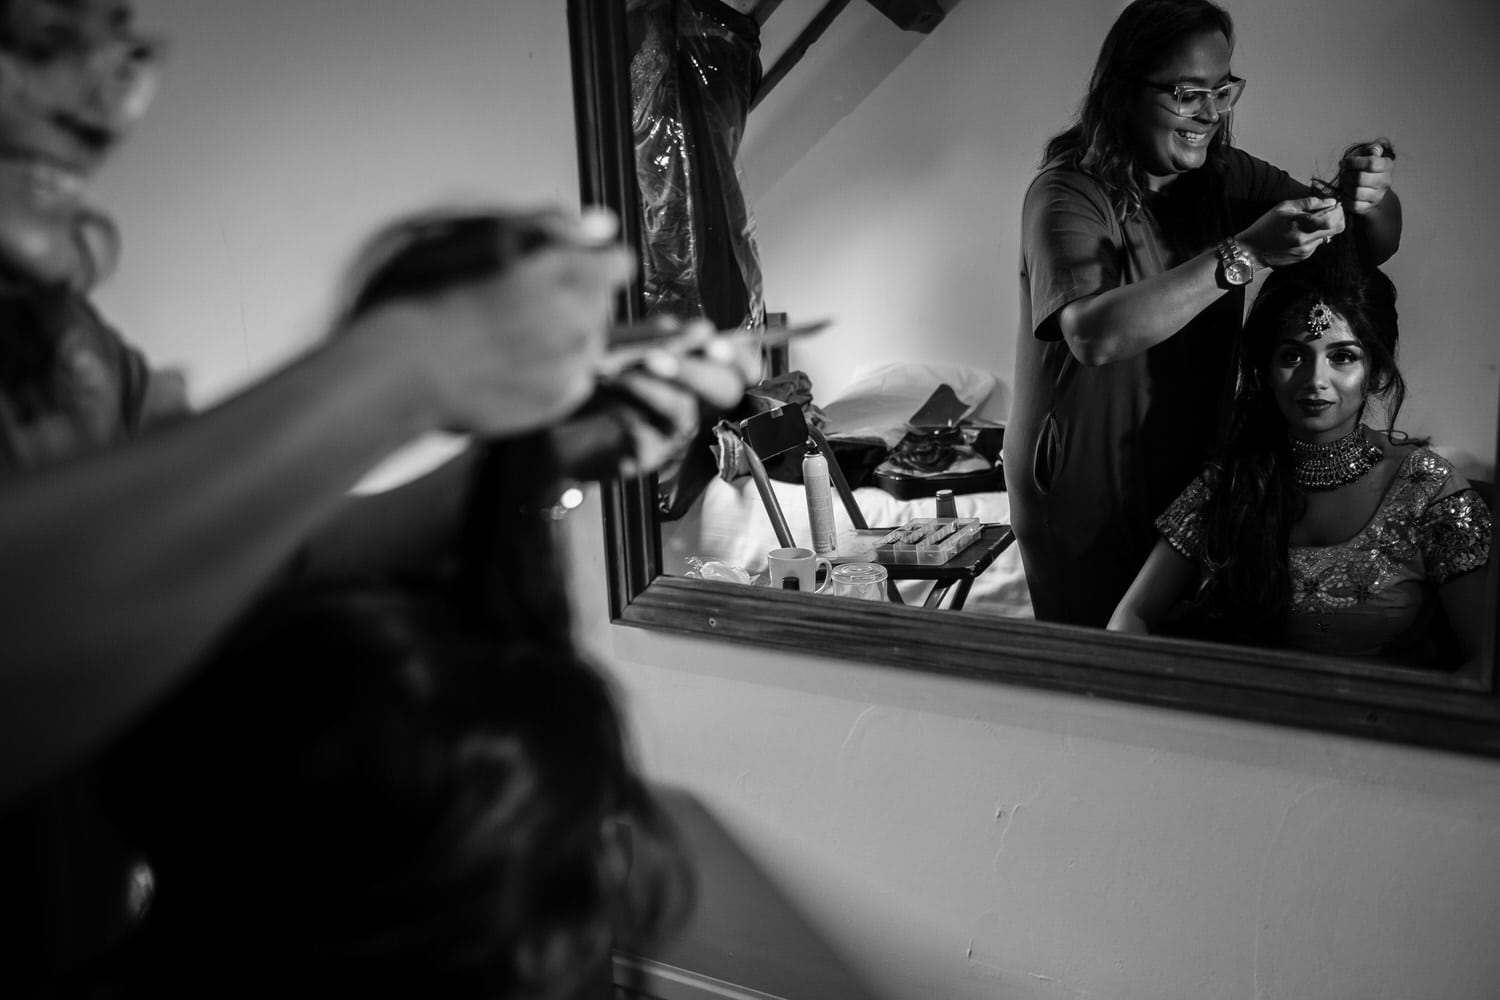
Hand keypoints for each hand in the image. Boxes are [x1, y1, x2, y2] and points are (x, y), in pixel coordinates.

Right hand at [352, 207, 636, 438]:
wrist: (404, 369)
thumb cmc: (429, 293)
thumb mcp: (482, 232)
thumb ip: (551, 225)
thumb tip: (601, 223)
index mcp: (569, 273)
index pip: (616, 261)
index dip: (588, 260)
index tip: (561, 265)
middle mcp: (582, 321)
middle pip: (601, 303)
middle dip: (572, 297)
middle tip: (518, 300)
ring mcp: (574, 366)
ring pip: (589, 341)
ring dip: (563, 335)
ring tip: (509, 334)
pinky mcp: (559, 402)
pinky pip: (574, 378)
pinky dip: (552, 369)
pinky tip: (512, 363)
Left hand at [595, 318, 759, 473]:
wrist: (547, 425)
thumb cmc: (585, 386)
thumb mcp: (618, 350)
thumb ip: (655, 338)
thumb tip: (700, 329)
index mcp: (689, 375)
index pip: (736, 367)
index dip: (739, 355)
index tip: (714, 342)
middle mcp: (688, 404)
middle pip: (725, 390)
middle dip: (703, 367)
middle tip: (681, 349)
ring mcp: (668, 433)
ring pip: (685, 409)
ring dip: (663, 382)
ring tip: (637, 364)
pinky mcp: (645, 456)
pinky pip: (651, 434)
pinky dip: (636, 407)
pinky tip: (616, 390)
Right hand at [1236, 195, 1344, 267]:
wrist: (1251, 251)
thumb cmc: (1265, 226)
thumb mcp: (1283, 208)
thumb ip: (1308, 203)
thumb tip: (1330, 201)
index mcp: (1301, 226)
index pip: (1333, 218)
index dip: (1338, 209)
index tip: (1333, 203)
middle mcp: (1306, 240)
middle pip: (1338, 228)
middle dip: (1338, 217)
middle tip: (1330, 210)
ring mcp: (1306, 250)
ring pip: (1329, 235)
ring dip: (1325, 226)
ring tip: (1311, 221)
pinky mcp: (1304, 256)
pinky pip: (1318, 243)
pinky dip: (1314, 235)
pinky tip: (1300, 233)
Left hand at [1338, 141, 1394, 215]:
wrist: (1372, 190)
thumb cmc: (1366, 169)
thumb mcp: (1368, 156)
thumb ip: (1371, 150)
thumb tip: (1375, 150)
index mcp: (1387, 165)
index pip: (1371, 163)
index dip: (1353, 162)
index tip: (1343, 162)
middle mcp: (1385, 181)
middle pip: (1360, 178)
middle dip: (1347, 175)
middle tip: (1344, 174)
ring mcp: (1378, 196)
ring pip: (1356, 192)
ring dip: (1346, 187)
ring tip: (1346, 183)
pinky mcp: (1368, 207)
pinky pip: (1352, 204)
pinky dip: (1345, 198)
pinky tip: (1346, 192)